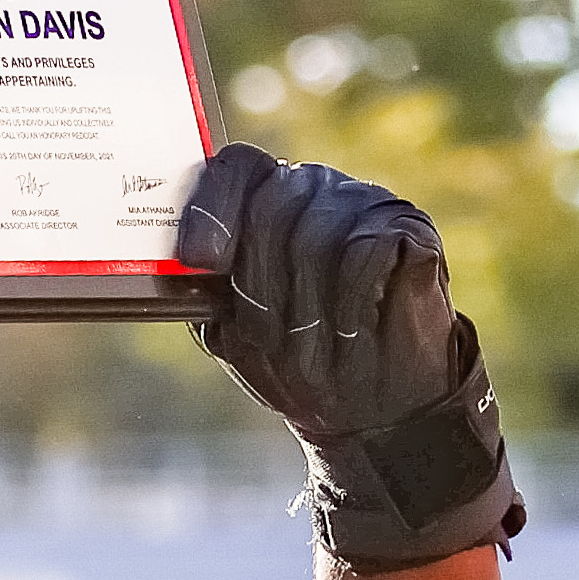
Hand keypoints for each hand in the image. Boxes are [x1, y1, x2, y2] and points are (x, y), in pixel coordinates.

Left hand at [178, 144, 515, 569]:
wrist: (378, 408)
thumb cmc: (302, 363)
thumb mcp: (238, 333)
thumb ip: (206, 291)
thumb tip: (171, 268)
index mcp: (266, 205)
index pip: (233, 170)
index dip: (211, 209)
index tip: (199, 260)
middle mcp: (313, 189)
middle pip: (272, 207)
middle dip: (264, 284)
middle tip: (273, 333)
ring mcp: (363, 203)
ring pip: (316, 233)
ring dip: (310, 305)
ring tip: (321, 341)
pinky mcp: (407, 226)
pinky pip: (363, 251)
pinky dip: (351, 301)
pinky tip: (354, 326)